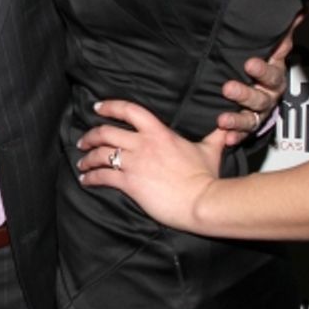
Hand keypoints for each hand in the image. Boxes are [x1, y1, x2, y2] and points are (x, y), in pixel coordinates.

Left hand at [77, 99, 226, 231]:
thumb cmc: (207, 176)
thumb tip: (226, 128)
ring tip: (82, 163)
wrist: (204, 202)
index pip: (129, 110)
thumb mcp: (211, 150)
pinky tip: (86, 180)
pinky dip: (91, 177)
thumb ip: (214, 136)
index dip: (110, 106)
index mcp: (159, 132)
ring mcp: (135, 163)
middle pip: (106, 132)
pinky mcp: (130, 183)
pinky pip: (103, 176)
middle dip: (90, 135)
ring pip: (100, 154)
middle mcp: (142, 144)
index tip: (97, 107)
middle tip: (83, 141)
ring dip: (87, 158)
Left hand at [216, 13, 300, 145]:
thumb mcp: (269, 48)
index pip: (271, 74)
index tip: (249, 63)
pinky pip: (242, 134)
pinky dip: (235, 137)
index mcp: (273, 77)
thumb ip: (279, 34)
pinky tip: (226, 139)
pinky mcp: (247, 126)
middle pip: (260, 98)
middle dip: (244, 94)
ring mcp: (258, 113)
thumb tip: (297, 12)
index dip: (262, 69)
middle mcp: (268, 97)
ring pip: (250, 118)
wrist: (258, 86)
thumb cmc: (259, 64)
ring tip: (222, 119)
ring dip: (237, 120)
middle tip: (227, 88)